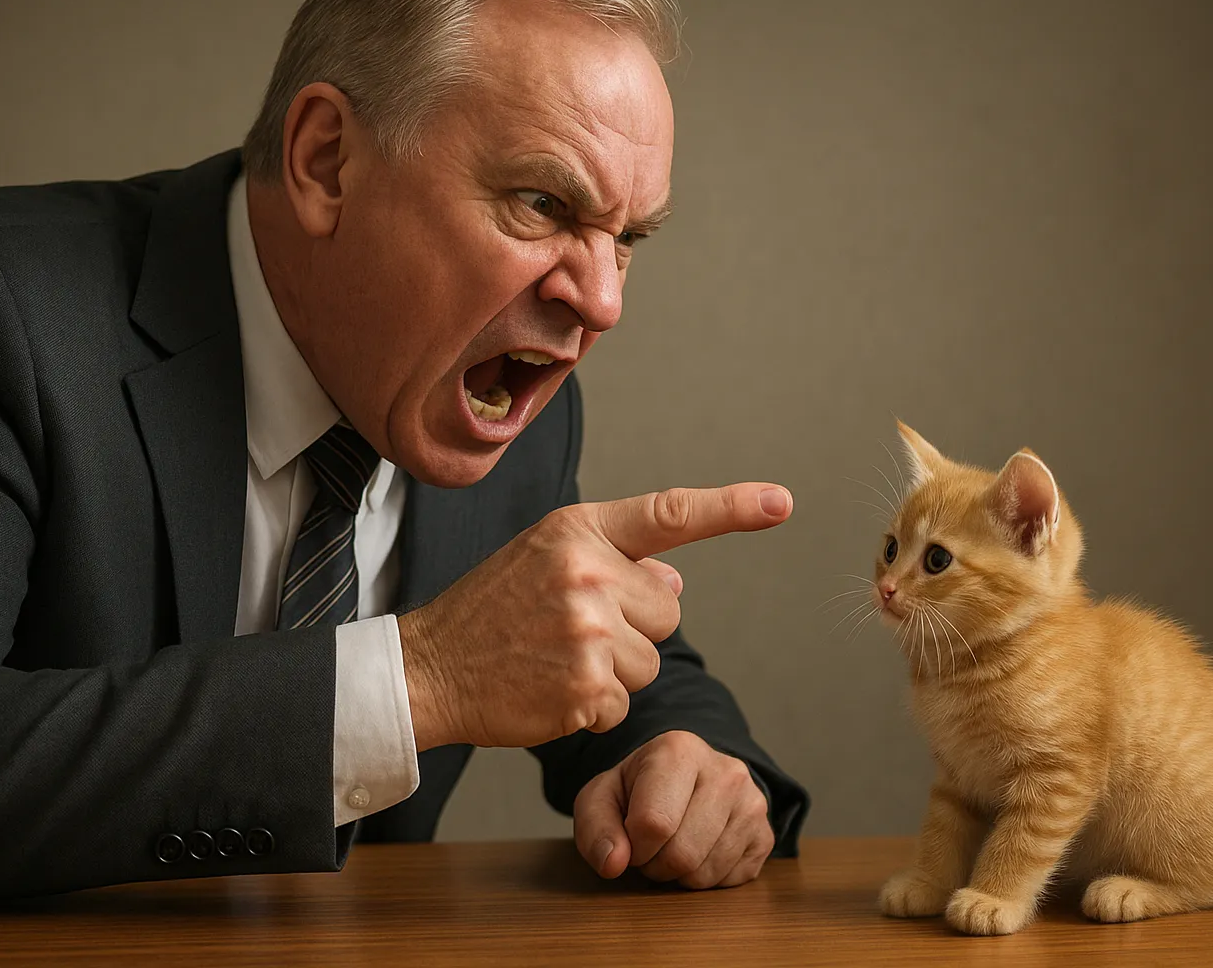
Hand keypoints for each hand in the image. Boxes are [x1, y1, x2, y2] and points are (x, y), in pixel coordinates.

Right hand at [397, 484, 791, 749]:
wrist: (429, 668)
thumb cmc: (491, 611)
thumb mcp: (544, 559)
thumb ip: (612, 560)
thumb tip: (675, 581)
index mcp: (579, 530)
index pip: (670, 514)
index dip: (732, 508)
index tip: (782, 503)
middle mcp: (588, 572)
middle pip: (669, 612)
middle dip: (633, 628)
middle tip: (569, 631)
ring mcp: (589, 631)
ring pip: (651, 662)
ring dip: (614, 673)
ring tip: (554, 661)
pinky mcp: (588, 687)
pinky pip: (625, 703)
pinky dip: (595, 708)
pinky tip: (550, 691)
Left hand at [573, 731, 774, 888]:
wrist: (682, 781)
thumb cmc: (637, 790)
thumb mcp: (600, 799)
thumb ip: (596, 829)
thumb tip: (614, 863)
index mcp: (680, 750)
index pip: (654, 824)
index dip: (633, 847)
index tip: (629, 836)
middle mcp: (726, 770)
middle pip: (682, 854)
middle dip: (655, 865)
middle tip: (651, 848)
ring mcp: (753, 802)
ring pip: (706, 872)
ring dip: (679, 875)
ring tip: (673, 846)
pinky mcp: (765, 834)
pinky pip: (730, 881)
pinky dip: (706, 879)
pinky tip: (699, 851)